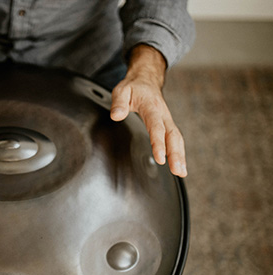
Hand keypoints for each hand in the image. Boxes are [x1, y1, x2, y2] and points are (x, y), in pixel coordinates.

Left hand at [110, 45, 186, 176]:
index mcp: (152, 106)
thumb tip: (116, 116)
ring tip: (181, 172)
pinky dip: (178, 153)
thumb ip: (118, 103)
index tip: (160, 158)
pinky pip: (175, 139)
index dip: (159, 143)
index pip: (156, 127)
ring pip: (176, 138)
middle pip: (172, 135)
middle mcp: (163, 114)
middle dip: (176, 154)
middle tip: (177, 171)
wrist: (145, 80)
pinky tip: (179, 166)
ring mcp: (167, 120)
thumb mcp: (121, 91)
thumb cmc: (133, 87)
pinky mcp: (167, 125)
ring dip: (180, 156)